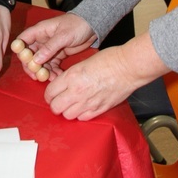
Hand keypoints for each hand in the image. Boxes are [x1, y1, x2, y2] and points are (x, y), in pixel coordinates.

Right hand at [18, 14, 95, 77]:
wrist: (92, 26)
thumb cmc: (77, 25)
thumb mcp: (63, 36)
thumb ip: (50, 47)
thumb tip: (35, 60)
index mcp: (40, 31)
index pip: (22, 40)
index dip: (20, 51)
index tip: (25, 62)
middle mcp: (42, 40)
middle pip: (29, 55)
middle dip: (32, 66)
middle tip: (37, 76)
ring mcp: (49, 48)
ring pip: (40, 63)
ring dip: (43, 71)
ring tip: (51, 78)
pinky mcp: (57, 55)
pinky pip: (50, 65)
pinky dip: (52, 72)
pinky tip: (57, 77)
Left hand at [44, 32, 170, 120]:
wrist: (128, 67)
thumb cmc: (109, 59)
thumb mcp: (83, 62)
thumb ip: (71, 75)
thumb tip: (63, 84)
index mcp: (71, 77)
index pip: (50, 92)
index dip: (49, 93)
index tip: (52, 93)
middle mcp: (77, 92)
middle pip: (55, 107)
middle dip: (55, 104)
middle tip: (60, 99)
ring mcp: (88, 103)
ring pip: (67, 115)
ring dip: (67, 110)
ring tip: (72, 103)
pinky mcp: (99, 109)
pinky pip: (82, 118)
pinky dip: (81, 114)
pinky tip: (84, 106)